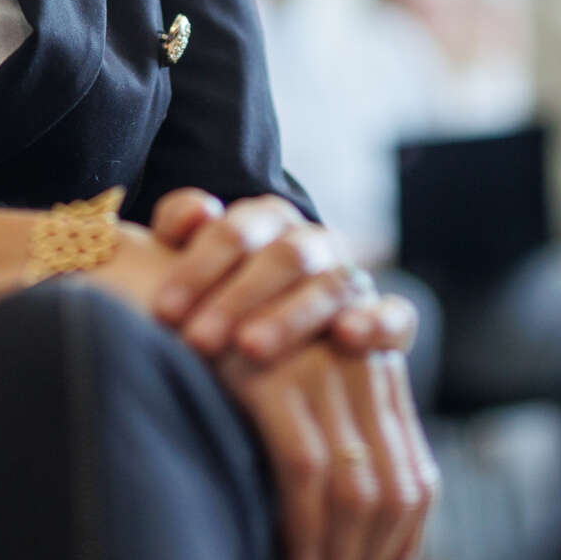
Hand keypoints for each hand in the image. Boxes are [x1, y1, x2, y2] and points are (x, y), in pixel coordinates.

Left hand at [148, 190, 414, 363]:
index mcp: (266, 221)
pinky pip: (395, 315)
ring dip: (290, 317)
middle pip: (280, 258)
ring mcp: (352, 278)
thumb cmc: (221, 300)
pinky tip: (350, 337)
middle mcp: (312, 244)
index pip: (233, 231)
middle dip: (236, 299)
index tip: (164, 312)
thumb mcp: (193, 264)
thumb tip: (198, 211)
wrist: (280, 341)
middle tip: (198, 341)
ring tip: (251, 348)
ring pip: (328, 287)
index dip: (197, 268)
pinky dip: (377, 322)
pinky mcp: (389, 319)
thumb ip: (182, 226)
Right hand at [218, 339, 436, 559]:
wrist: (179, 299)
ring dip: (339, 552)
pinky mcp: (274, 373)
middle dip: (371, 557)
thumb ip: (343, 446)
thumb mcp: (302, 398)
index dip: (402, 545)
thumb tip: (379, 549)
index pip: (416, 480)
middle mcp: (364, 368)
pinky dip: (302, 522)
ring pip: (354, 484)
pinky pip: (303, 464)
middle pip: (393, 489)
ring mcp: (322, 368)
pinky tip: (292, 557)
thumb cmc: (235, 362)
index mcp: (382, 375)